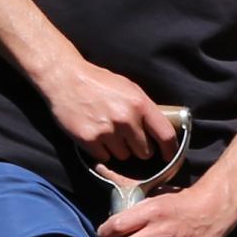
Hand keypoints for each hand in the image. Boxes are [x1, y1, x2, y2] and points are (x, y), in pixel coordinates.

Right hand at [41, 56, 176, 169]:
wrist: (65, 79)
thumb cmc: (98, 82)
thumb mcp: (129, 88)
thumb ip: (145, 109)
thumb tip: (160, 131)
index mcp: (140, 104)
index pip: (165, 135)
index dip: (171, 151)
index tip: (169, 158)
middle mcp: (126, 119)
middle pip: (145, 152)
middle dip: (138, 149)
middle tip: (127, 137)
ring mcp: (107, 131)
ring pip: (124, 157)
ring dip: (119, 150)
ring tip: (108, 132)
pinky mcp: (89, 140)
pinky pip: (105, 158)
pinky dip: (102, 151)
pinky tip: (96, 136)